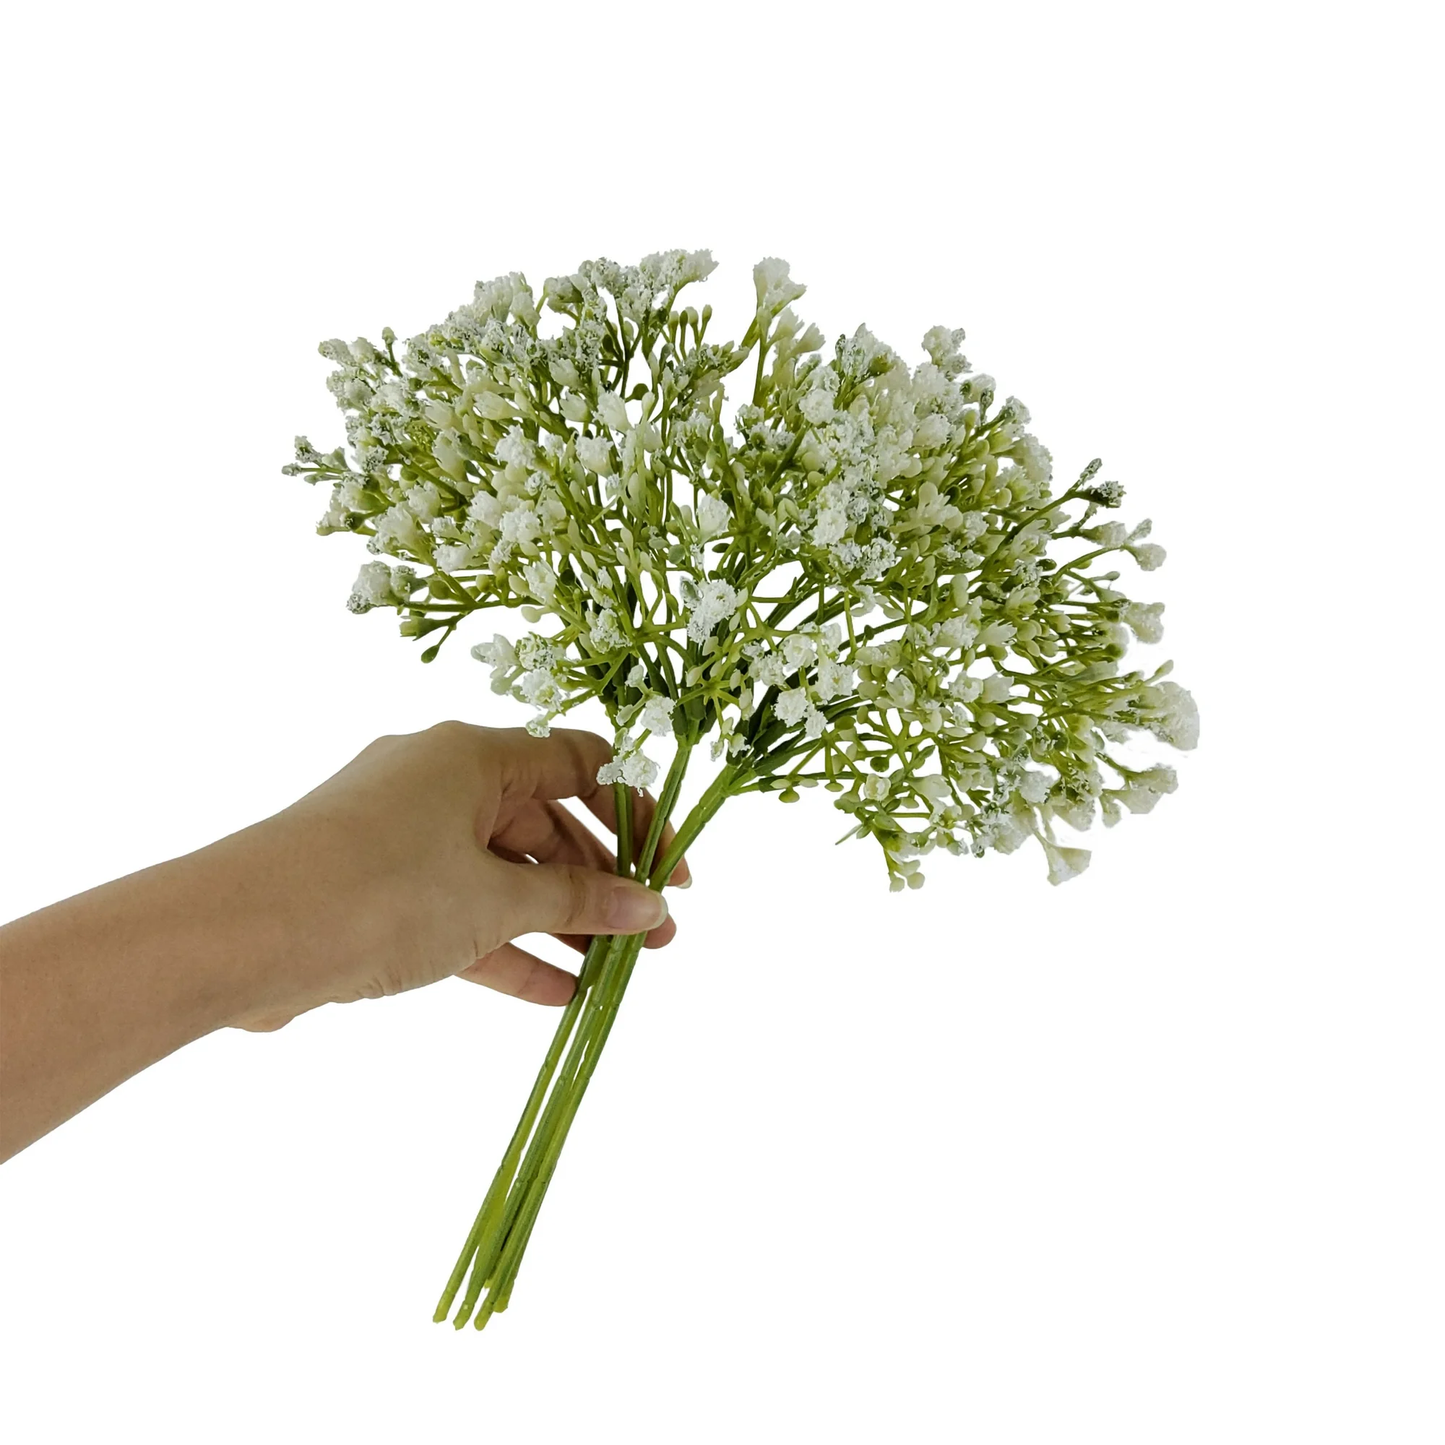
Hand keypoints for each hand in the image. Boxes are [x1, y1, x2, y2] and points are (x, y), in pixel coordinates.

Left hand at [226, 721, 687, 1030]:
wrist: (237, 937)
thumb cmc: (376, 891)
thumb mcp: (495, 898)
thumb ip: (579, 902)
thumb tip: (651, 908)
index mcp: (473, 754)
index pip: (581, 765)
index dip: (637, 816)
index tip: (673, 874)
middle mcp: (440, 783)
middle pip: (546, 824)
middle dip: (604, 883)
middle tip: (656, 938)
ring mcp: (406, 837)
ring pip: (504, 874)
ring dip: (560, 922)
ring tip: (616, 973)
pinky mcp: (379, 890)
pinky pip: (462, 911)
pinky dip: (506, 946)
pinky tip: (556, 993)